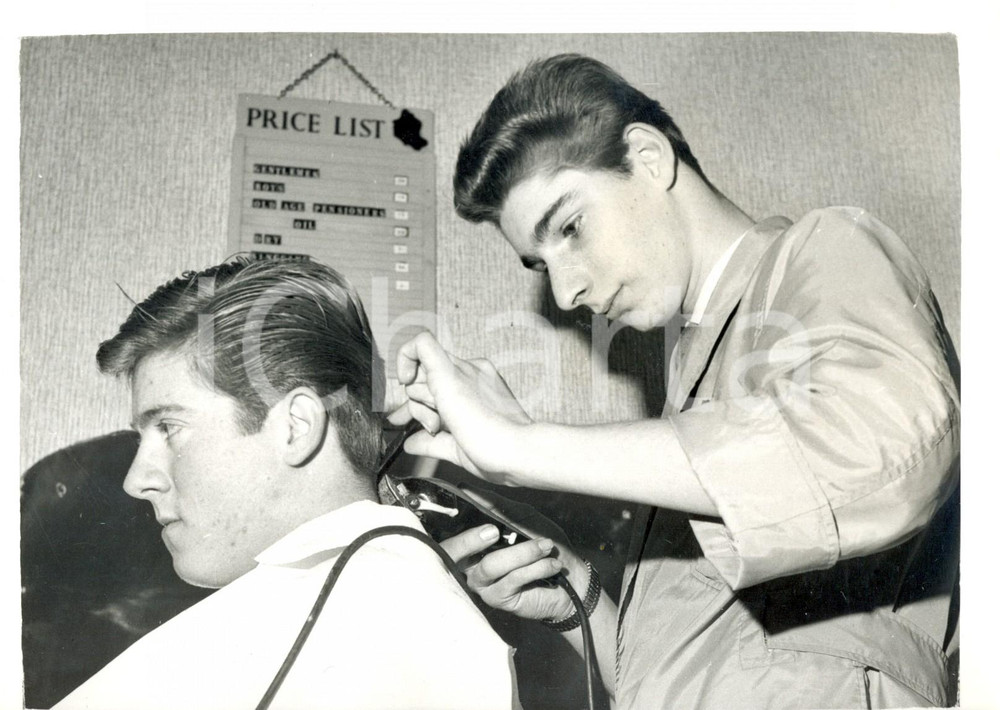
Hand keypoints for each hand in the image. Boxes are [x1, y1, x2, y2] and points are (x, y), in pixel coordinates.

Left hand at [388, 332, 531, 483]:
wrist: (516, 450)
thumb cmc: (499, 452)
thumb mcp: (458, 447)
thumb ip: (433, 443)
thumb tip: (410, 444)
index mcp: (477, 386)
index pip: (436, 384)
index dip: (416, 404)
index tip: (406, 422)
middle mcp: (471, 372)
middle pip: (424, 378)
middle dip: (416, 406)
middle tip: (433, 427)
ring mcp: (462, 370)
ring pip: (419, 370)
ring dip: (417, 402)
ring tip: (438, 425)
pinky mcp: (450, 373)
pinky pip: (421, 343)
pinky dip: (406, 355)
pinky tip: (404, 378)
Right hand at [439, 487, 586, 622]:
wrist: (573, 579)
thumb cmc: (545, 546)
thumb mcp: (522, 518)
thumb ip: (496, 506)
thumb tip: (466, 488)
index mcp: (473, 541)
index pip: (452, 531)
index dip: (452, 519)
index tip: (461, 502)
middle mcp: (470, 563)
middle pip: (454, 552)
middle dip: (469, 540)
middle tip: (493, 530)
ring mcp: (482, 583)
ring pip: (491, 564)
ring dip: (523, 552)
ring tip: (546, 546)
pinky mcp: (497, 599)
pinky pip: (512, 579)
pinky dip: (535, 568)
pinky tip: (551, 565)